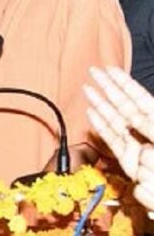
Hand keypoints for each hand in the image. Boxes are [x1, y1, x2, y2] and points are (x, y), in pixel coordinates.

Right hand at [84, 66, 153, 211]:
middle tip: (93, 71)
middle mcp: (151, 138)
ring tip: (87, 90)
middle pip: (127, 108)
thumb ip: (150, 147)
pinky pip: (113, 143)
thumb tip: (136, 141)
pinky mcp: (131, 166)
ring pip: (117, 123)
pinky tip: (91, 115)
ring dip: (101, 105)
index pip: (142, 100)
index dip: (126, 84)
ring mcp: (140, 151)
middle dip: (109, 88)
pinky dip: (101, 128)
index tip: (110, 69)